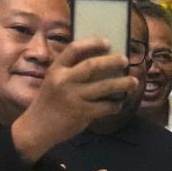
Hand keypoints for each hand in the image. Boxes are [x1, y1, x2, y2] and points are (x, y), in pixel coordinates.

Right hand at [12, 38, 137, 163]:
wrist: (38, 127)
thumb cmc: (49, 102)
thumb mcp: (54, 81)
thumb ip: (71, 72)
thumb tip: (100, 64)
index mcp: (56, 69)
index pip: (74, 49)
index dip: (92, 43)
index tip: (107, 42)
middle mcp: (64, 81)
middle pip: (93, 66)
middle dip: (112, 61)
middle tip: (125, 60)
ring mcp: (73, 97)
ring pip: (104, 86)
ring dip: (122, 84)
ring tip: (133, 82)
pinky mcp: (81, 113)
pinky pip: (105, 107)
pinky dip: (115, 105)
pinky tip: (119, 104)